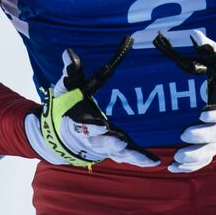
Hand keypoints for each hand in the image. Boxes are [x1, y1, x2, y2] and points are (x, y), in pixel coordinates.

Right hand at [24, 37, 158, 167]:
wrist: (60, 134)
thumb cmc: (67, 106)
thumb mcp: (67, 88)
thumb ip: (70, 72)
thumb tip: (68, 53)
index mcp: (78, 122)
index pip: (82, 126)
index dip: (91, 126)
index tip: (101, 126)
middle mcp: (91, 138)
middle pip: (102, 142)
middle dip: (112, 143)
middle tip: (122, 142)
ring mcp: (103, 146)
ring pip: (116, 153)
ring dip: (129, 155)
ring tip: (145, 159)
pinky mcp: (113, 150)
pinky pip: (126, 157)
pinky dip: (139, 159)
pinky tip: (154, 161)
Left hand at [153, 31, 215, 172]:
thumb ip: (213, 49)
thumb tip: (195, 35)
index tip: (203, 114)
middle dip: (201, 136)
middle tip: (184, 135)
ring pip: (211, 150)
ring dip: (195, 156)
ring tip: (176, 159)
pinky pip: (206, 157)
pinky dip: (192, 165)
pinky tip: (175, 168)